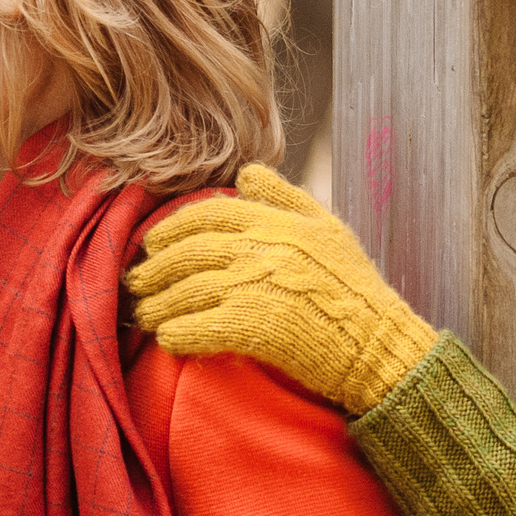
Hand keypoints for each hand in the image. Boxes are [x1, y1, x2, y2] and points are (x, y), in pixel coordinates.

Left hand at [128, 164, 439, 413]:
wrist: (378, 343)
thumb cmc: (354, 288)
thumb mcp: (329, 229)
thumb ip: (286, 196)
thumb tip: (247, 172)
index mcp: (276, 221)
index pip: (206, 214)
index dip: (171, 229)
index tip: (152, 245)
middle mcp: (261, 248)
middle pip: (187, 252)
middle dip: (153, 269)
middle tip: (137, 282)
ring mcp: (254, 286)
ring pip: (185, 291)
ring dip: (158, 304)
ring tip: (146, 314)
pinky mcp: (252, 326)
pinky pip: (195, 328)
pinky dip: (176, 334)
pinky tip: (168, 339)